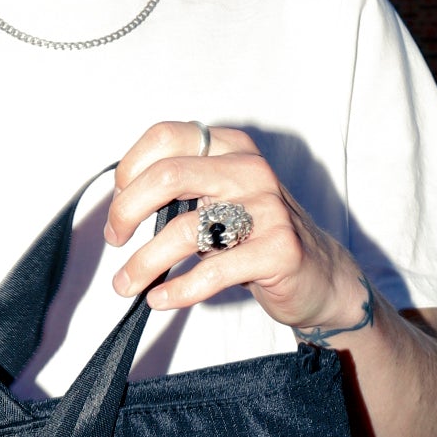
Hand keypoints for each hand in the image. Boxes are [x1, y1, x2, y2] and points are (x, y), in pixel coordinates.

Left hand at [104, 121, 371, 336]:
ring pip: (185, 229)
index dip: (130, 168)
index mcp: (232, 148)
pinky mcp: (279, 250)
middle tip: (115, 238)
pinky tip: (160, 299)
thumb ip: (181, 187)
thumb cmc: (259, 236)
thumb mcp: (222, 196)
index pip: (166, 136)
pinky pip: (213, 271)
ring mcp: (268, 208)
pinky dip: (177, 290)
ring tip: (125, 285)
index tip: (119, 201)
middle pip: (167, 176)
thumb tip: (119, 203)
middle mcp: (250, 169)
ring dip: (144, 263)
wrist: (321, 276)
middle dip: (126, 210)